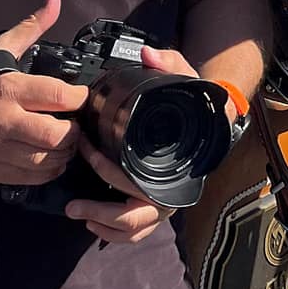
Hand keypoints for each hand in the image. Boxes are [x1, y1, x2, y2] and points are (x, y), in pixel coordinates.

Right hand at [0, 0, 86, 183]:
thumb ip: (30, 28)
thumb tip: (54, 1)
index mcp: (8, 89)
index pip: (59, 96)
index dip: (79, 98)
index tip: (80, 96)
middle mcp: (4, 121)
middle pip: (56, 136)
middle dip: (73, 132)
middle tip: (74, 124)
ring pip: (46, 162)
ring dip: (63, 154)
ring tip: (64, 142)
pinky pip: (29, 178)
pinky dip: (47, 171)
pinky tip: (48, 158)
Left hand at [63, 45, 196, 242]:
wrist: (214, 120)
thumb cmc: (197, 102)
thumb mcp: (185, 77)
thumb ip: (168, 63)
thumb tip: (147, 55)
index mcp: (178, 165)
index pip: (140, 179)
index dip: (110, 170)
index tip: (87, 151)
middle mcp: (173, 190)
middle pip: (136, 216)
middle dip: (101, 212)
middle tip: (73, 204)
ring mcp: (165, 202)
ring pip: (134, 230)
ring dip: (104, 226)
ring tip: (78, 213)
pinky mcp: (155, 207)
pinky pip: (136, 232)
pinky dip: (113, 233)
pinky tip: (93, 223)